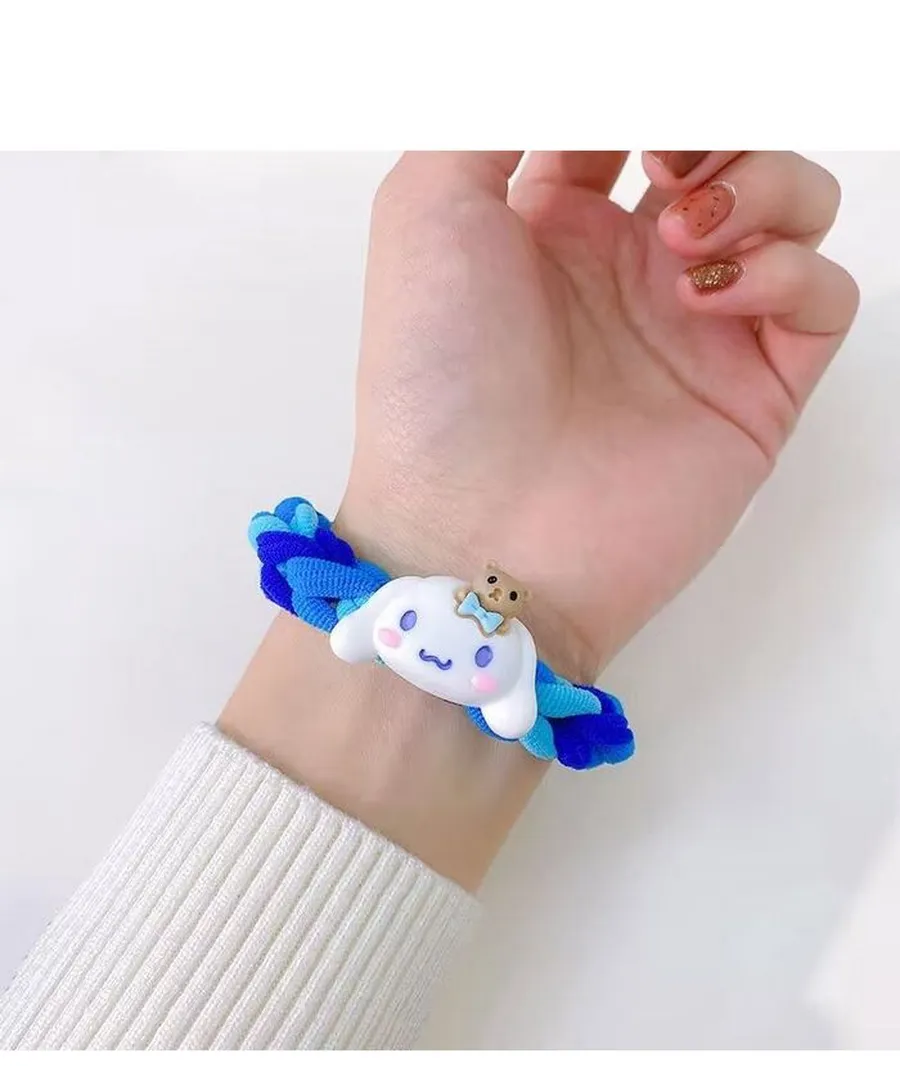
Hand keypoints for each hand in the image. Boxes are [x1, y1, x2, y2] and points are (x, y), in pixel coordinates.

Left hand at [223, 152, 857, 887]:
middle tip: (673, 157)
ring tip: (685, 236)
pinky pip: (824, 298)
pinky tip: (714, 294)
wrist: (475, 533)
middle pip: (724, 148)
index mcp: (552, 220)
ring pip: (793, 208)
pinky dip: (791, 270)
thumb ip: (494, 115)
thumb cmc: (434, 381)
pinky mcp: (751, 392)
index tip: (645, 93)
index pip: (630, 117)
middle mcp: (629, 269)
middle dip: (716, 124)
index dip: (650, 88)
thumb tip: (571, 70)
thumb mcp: (427, 208)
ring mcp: (696, 329)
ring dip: (762, 186)